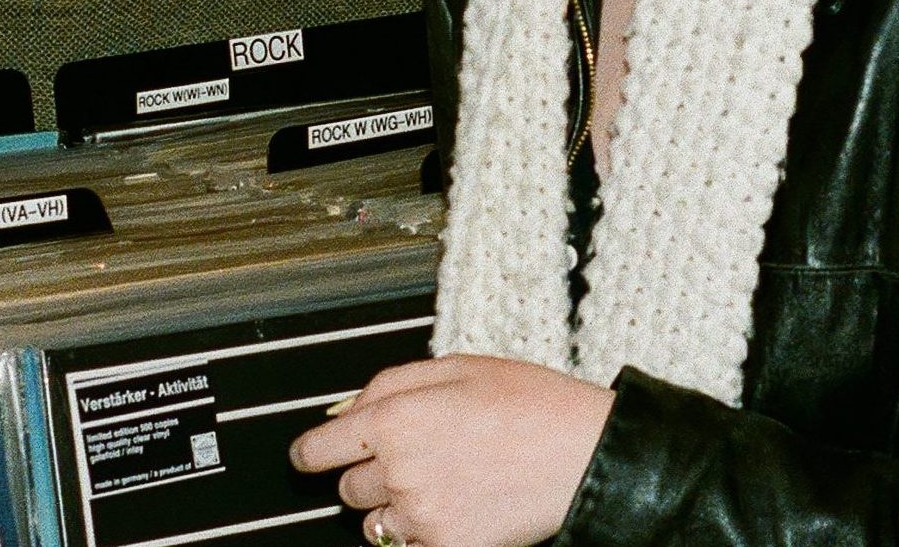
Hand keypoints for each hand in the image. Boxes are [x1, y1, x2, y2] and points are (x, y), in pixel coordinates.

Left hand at [290, 354, 614, 546]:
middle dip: (371, 472)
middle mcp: (400, 470)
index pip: (317, 451)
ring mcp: (421, 515)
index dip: (314, 453)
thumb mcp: (460, 367)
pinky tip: (458, 505)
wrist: (585, 454)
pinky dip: (422, 533)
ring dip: (393, 507)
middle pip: (347, 488)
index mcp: (397, 418)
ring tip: (442, 482)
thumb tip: (345, 410)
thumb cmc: (533, 404)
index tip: (316, 455)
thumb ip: (392, 383)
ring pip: (374, 524)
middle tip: (418, 455)